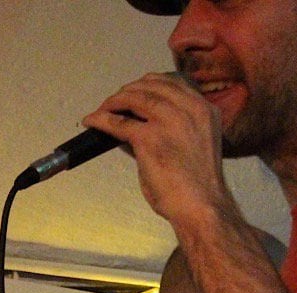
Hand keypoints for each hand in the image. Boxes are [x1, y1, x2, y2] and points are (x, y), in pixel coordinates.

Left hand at [82, 72, 230, 227]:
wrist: (201, 205)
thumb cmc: (197, 185)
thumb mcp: (192, 144)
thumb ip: (169, 129)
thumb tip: (134, 125)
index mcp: (204, 109)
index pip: (171, 82)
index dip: (147, 84)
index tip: (134, 90)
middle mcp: (189, 109)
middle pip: (149, 85)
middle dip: (127, 91)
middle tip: (113, 102)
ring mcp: (169, 121)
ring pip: (133, 98)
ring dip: (112, 102)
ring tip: (101, 110)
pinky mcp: (149, 138)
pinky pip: (117, 122)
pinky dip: (101, 119)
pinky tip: (92, 121)